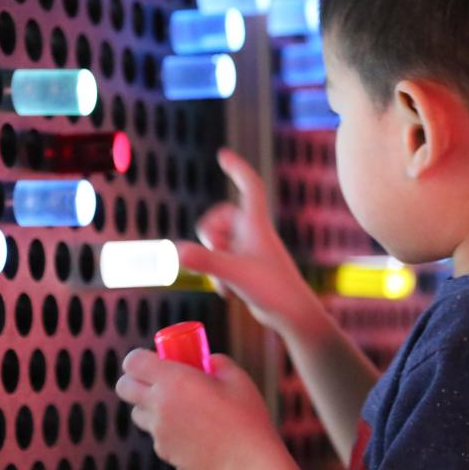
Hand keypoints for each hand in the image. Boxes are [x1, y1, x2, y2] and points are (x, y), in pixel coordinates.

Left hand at [116, 348, 282, 469]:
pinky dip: (165, 429)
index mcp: (174, 380)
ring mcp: (159, 431)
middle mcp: (159, 405)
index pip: (133, 361)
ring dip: (148, 406)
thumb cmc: (246, 416)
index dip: (138, 357)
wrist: (248, 461)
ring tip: (177, 405)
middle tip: (155, 379)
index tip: (154, 358)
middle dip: (133, 379)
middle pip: (124, 387)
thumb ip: (217, 362)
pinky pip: (155, 435)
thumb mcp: (236, 377)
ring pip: (137, 413)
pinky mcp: (164, 452)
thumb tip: (206, 360)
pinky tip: (191, 430)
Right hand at [177, 148, 317, 335]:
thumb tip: (177, 252)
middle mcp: (253, 233)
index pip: (249, 186)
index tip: (223, 154)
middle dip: (209, 237)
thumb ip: (205, 262)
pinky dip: (219, 276)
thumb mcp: (234, 273)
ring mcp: (249, 251)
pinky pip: (221, 262)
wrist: (292, 315)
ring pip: (217, 244)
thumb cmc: (273, 290)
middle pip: (219, 219)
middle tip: (217, 254)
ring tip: (229, 282)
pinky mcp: (246, 267)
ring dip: (213, 262)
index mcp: (257, 224)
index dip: (237, 169)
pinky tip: (231, 294)